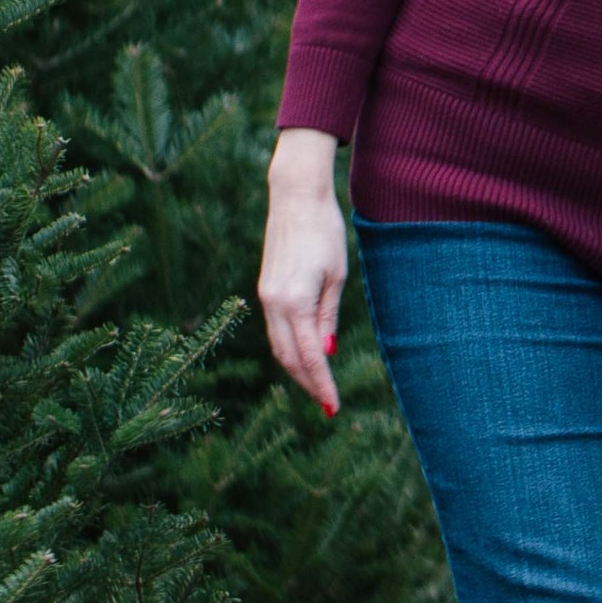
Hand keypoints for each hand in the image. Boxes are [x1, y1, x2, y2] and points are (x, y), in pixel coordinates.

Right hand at [259, 129, 349, 414]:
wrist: (295, 197)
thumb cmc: (325, 231)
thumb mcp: (337, 275)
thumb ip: (328, 316)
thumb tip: (326, 352)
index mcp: (295, 301)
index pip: (309, 355)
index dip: (321, 384)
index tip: (333, 405)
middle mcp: (274, 303)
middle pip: (288, 357)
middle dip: (308, 382)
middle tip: (327, 403)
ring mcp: (265, 296)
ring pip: (278, 345)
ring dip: (296, 368)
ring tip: (317, 386)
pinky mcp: (265, 289)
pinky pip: (275, 329)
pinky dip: (289, 348)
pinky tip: (304, 356)